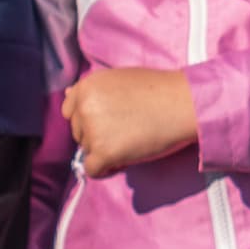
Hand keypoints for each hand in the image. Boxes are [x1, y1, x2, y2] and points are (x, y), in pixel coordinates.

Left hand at [68, 64, 197, 174]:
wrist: (182, 104)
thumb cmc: (158, 89)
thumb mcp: (119, 79)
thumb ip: (94, 89)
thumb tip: (67, 93)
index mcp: (86, 87)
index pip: (70, 111)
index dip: (88, 119)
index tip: (108, 122)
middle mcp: (84, 107)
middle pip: (79, 133)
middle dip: (97, 136)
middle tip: (125, 132)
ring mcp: (92, 130)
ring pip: (87, 150)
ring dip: (105, 151)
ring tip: (131, 142)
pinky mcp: (104, 152)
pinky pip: (92, 170)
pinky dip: (106, 169)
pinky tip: (123, 161)